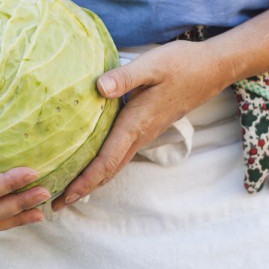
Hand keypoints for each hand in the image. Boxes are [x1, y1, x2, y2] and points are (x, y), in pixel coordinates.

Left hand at [52, 40, 231, 210]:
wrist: (212, 69)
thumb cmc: (181, 64)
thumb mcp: (152, 65)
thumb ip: (125, 77)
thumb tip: (100, 88)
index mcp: (135, 123)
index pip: (106, 160)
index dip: (85, 180)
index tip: (64, 197)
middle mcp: (140, 135)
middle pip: (108, 171)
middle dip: (82, 189)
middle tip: (56, 205)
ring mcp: (145, 133)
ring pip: (115, 164)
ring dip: (92, 180)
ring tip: (68, 191)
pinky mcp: (147, 127)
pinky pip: (121, 154)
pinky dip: (104, 166)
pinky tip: (92, 165)